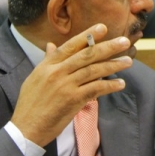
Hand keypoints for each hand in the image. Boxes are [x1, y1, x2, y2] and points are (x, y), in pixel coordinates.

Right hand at [11, 24, 132, 145]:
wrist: (26, 128)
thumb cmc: (30, 104)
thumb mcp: (35, 78)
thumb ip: (47, 60)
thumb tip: (52, 45)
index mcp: (47, 65)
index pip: (70, 46)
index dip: (87, 35)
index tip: (103, 27)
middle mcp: (57, 72)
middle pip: (86, 55)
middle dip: (108, 47)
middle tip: (124, 42)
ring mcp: (65, 85)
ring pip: (94, 70)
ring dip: (113, 65)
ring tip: (128, 61)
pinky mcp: (72, 99)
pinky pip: (96, 89)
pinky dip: (110, 86)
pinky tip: (120, 83)